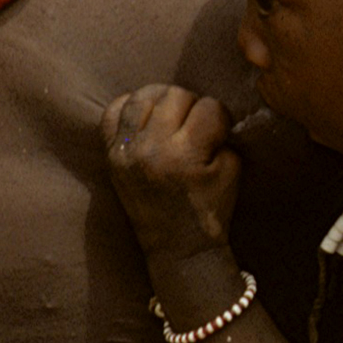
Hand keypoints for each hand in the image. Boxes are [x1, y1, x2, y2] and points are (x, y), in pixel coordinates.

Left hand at [101, 84, 240, 265]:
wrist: (177, 248)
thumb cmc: (209, 210)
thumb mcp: (232, 170)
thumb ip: (223, 135)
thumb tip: (210, 110)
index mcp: (185, 156)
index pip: (208, 107)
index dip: (220, 116)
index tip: (220, 131)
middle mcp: (151, 149)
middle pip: (175, 95)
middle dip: (192, 105)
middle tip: (196, 124)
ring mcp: (126, 151)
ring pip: (143, 96)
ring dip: (163, 100)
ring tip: (172, 115)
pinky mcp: (111, 156)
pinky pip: (113, 113)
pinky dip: (130, 107)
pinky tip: (145, 117)